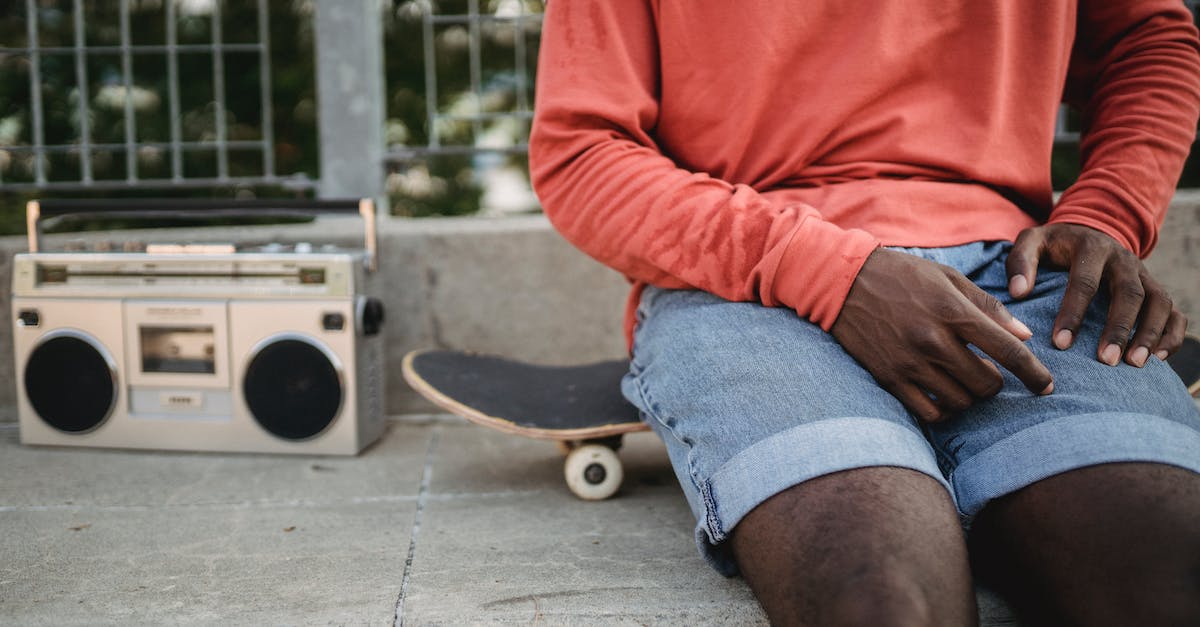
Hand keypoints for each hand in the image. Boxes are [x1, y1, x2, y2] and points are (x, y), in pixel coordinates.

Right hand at [831, 249, 1053, 422]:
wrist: (843, 282)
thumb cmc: (901, 275)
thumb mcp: (948, 278)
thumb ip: (988, 306)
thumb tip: (1023, 336)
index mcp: (953, 311)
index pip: (1008, 351)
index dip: (1034, 373)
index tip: (1046, 386)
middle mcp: (933, 340)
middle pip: (986, 384)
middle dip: (995, 383)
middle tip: (987, 373)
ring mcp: (910, 362)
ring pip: (961, 401)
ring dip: (970, 396)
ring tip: (963, 380)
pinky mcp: (889, 378)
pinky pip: (930, 411)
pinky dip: (944, 409)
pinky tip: (944, 395)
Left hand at [1005, 223, 1186, 366]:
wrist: (1088, 233)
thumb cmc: (1054, 245)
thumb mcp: (1032, 241)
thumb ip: (1020, 261)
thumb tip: (1018, 292)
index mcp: (1092, 247)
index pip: (1085, 282)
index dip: (1074, 312)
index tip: (1061, 343)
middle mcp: (1124, 260)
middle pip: (1130, 293)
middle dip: (1118, 328)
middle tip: (1106, 360)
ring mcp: (1144, 275)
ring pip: (1159, 302)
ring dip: (1150, 334)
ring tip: (1134, 364)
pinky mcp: (1155, 289)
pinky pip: (1175, 312)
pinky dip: (1172, 335)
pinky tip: (1159, 359)